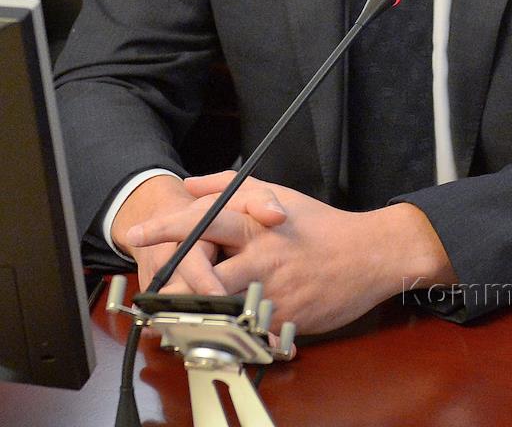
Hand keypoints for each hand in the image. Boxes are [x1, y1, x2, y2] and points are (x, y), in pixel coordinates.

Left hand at [129, 170, 454, 333]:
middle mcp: (260, 256)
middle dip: (174, 285)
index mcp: (256, 223)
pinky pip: (246, 329)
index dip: (166, 227)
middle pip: (202, 273)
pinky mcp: (283, 320)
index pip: (202, 220)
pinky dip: (230, 331)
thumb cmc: (319, 225)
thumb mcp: (278, 192)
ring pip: (219, 307)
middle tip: (154, 291)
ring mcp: (272, 291)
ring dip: (196, 312)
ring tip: (177, 315)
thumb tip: (190, 184)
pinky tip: (222, 330)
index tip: (138, 234)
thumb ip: (230, 185)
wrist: (368, 255)